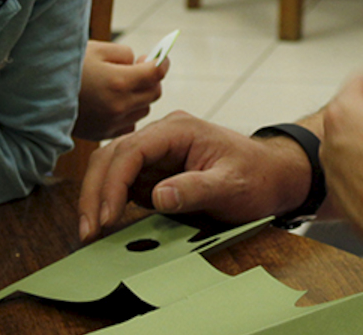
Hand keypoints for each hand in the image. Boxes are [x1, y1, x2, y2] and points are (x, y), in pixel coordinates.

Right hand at [74, 40, 168, 140]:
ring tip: (123, 85)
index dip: (162, 62)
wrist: (34, 92)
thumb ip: (125, 55)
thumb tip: (142, 63)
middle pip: (154, 93)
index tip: (161, 57)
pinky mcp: (101, 133)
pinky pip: (128, 124)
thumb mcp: (97, 50)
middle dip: (151, 79)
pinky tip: (114, 103)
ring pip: (143, 110)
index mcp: (118, 82)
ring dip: (140, 97)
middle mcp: (118, 106)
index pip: (155, 73)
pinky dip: (127, 113)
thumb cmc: (65, 65)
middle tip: (138, 69)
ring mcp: (110, 123)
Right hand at [76, 111, 310, 241]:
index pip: (132, 150)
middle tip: (88, 230)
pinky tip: (105, 224)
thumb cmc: (257, 176)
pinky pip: (123, 182)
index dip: (113, 183)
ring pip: (112, 167)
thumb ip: (195, 189)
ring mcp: (156, 153)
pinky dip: (109, 201)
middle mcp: (161, 136)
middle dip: (95, 192)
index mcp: (178, 130)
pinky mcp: (155, 171)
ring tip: (90, 231)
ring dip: (97, 196)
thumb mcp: (231, 185)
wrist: (273, 176)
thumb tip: (156, 197)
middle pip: (113, 156)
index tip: (107, 217)